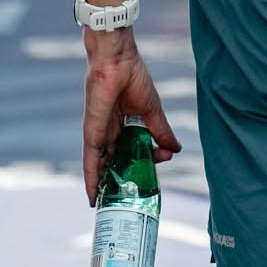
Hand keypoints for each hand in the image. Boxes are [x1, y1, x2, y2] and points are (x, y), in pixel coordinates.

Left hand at [80, 27, 181, 203]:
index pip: (135, 148)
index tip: (162, 162)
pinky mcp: (92, 134)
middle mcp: (111, 130)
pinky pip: (91, 162)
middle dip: (122, 177)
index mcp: (126, 122)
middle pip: (117, 160)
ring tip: (108, 205)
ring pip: (101, 166)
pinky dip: (91, 179)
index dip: (147, 159)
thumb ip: (161, 130)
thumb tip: (175, 149)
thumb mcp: (152, 110)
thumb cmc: (134, 77)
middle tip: (128, 197)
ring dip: (105, 185)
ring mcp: (100, 134)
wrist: (117, 60)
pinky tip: (93, 196)